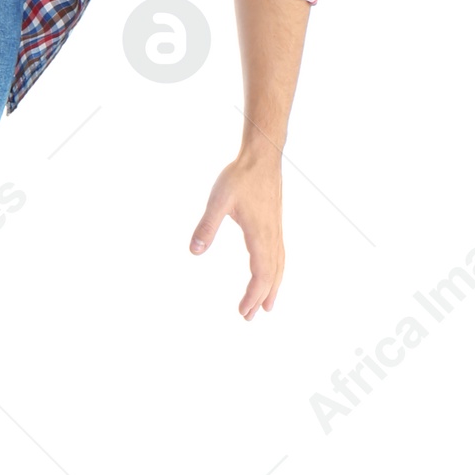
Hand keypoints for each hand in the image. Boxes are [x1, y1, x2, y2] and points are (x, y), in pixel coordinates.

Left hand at [189, 147, 285, 319]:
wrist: (262, 157)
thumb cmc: (240, 177)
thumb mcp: (218, 201)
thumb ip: (206, 226)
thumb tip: (194, 251)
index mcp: (259, 235)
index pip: (260, 274)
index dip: (252, 295)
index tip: (243, 311)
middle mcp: (271, 236)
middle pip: (271, 276)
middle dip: (260, 298)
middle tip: (249, 317)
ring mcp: (276, 230)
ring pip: (279, 266)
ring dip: (273, 288)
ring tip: (268, 306)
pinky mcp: (275, 224)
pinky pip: (280, 255)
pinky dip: (277, 272)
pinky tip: (273, 274)